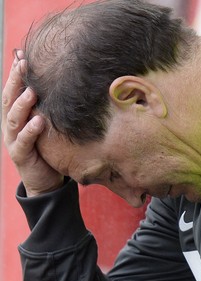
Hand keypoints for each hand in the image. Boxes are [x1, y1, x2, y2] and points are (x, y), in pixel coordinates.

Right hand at [2, 51, 63, 196]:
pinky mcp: (20, 154)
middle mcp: (10, 124)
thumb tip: (64, 84)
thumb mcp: (47, 124)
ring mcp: (12, 139)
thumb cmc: (48, 148)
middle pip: (9, 99)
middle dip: (15, 81)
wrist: (44, 180)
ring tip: (31, 92)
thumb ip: (48, 107)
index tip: (21, 54)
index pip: (13, 90)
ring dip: (22, 104)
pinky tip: (39, 121)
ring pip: (13, 118)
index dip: (15, 73)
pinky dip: (30, 130)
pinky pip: (24, 141)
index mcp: (16, 115)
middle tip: (23, 64)